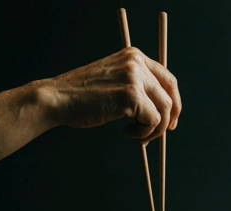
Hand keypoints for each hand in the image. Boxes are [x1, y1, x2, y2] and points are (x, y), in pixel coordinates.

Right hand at [40, 47, 181, 141]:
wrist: (56, 99)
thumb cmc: (81, 95)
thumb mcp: (114, 81)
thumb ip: (136, 86)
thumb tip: (162, 109)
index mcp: (134, 56)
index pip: (168, 79)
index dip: (174, 102)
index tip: (171, 120)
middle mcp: (137, 63)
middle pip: (170, 95)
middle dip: (168, 119)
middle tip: (158, 134)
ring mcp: (134, 78)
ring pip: (164, 111)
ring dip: (153, 130)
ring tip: (135, 135)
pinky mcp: (131, 96)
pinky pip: (153, 121)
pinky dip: (143, 133)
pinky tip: (126, 132)